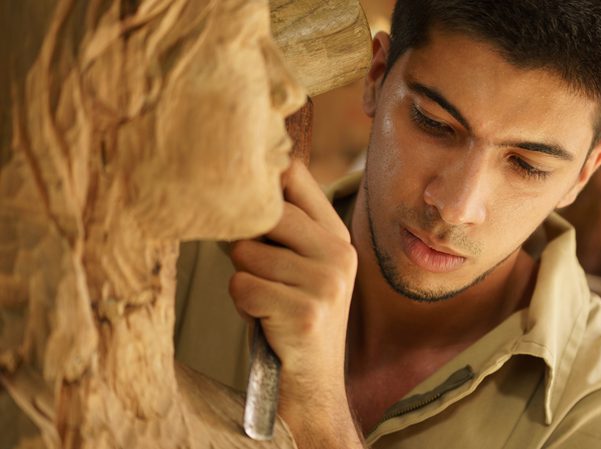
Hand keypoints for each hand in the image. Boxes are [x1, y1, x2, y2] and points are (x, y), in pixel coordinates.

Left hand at [228, 161, 361, 446]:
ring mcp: (325, 284)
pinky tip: (265, 321)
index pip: (293, 174)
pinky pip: (243, 287)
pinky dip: (242, 306)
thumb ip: (283, 228)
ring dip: (243, 280)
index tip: (241, 196)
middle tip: (258, 271)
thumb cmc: (293, 319)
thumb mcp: (302, 267)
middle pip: (264, 211)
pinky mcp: (305, 314)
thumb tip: (236, 185)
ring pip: (246, 253)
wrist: (314, 384)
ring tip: (267, 302)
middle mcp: (338, 254)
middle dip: (245, 241)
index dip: (259, 180)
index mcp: (337, 236)